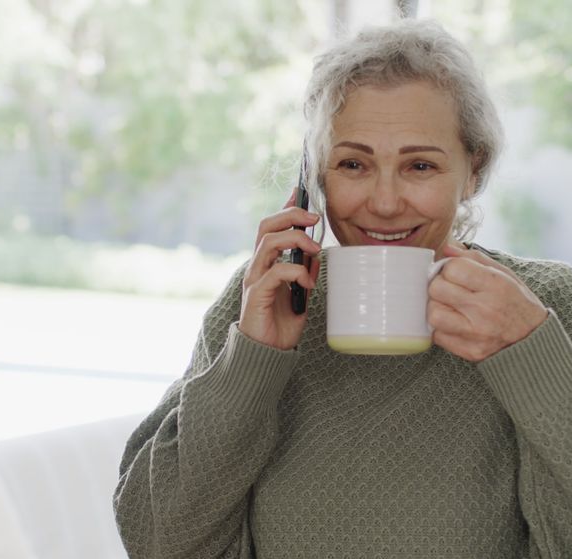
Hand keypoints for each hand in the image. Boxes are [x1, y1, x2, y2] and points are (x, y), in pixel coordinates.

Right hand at [238, 191, 321, 349]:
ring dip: (295, 239)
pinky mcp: (256, 295)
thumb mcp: (300, 293)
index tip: (300, 192)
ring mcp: (255, 279)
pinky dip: (295, 272)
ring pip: (268, 242)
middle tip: (314, 218)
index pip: (273, 226)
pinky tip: (307, 282)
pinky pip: (274, 272)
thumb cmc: (280, 325)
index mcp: (267, 263)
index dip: (285, 207)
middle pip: (266, 226)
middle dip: (290, 215)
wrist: (266, 353)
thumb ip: (305, 272)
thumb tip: (316, 252)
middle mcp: (258, 266)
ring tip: (314, 249)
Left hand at [427, 244, 547, 361]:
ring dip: (437, 308)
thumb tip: (447, 248)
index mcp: (495, 285)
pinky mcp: (469, 351)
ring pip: (433, 314)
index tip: (456, 273)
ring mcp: (476, 333)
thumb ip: (474, 258)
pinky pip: (438, 336)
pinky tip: (454, 323)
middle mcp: (485, 309)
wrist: (533, 338)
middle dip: (440, 285)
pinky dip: (441, 329)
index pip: (452, 268)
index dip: (450, 268)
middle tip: (450, 289)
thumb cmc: (516, 301)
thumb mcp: (504, 274)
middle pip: (437, 289)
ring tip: (449, 307)